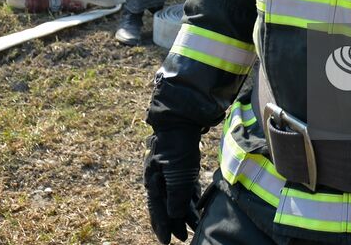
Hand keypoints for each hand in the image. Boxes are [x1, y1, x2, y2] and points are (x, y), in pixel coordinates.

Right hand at [145, 128, 200, 242]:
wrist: (183, 119)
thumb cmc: (177, 146)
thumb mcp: (177, 174)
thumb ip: (176, 196)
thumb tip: (174, 215)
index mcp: (153, 181)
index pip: (157, 209)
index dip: (162, 226)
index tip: (167, 242)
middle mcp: (159, 178)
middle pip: (167, 205)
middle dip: (175, 222)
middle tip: (182, 237)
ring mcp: (170, 171)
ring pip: (177, 197)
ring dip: (185, 211)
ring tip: (194, 225)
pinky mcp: (181, 165)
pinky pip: (185, 187)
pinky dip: (190, 197)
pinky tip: (197, 206)